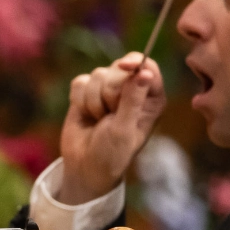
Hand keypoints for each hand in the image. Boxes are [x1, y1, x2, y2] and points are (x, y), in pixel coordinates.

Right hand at [56, 53, 165, 203]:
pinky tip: (86, 115)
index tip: (123, 66)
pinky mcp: (86, 93)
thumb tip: (144, 72)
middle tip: (109, 115)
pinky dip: (79, 100)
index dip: (134, 62)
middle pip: (118, 68)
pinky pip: (79, 82)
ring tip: (98, 119)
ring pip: (97, 75)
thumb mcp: (125, 129)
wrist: (85, 167)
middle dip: (109, 92)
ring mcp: (108, 89)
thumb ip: (133, 99)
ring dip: (93, 101)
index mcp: (151, 97)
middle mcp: (131, 89)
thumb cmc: (112, 153)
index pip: (146, 66)